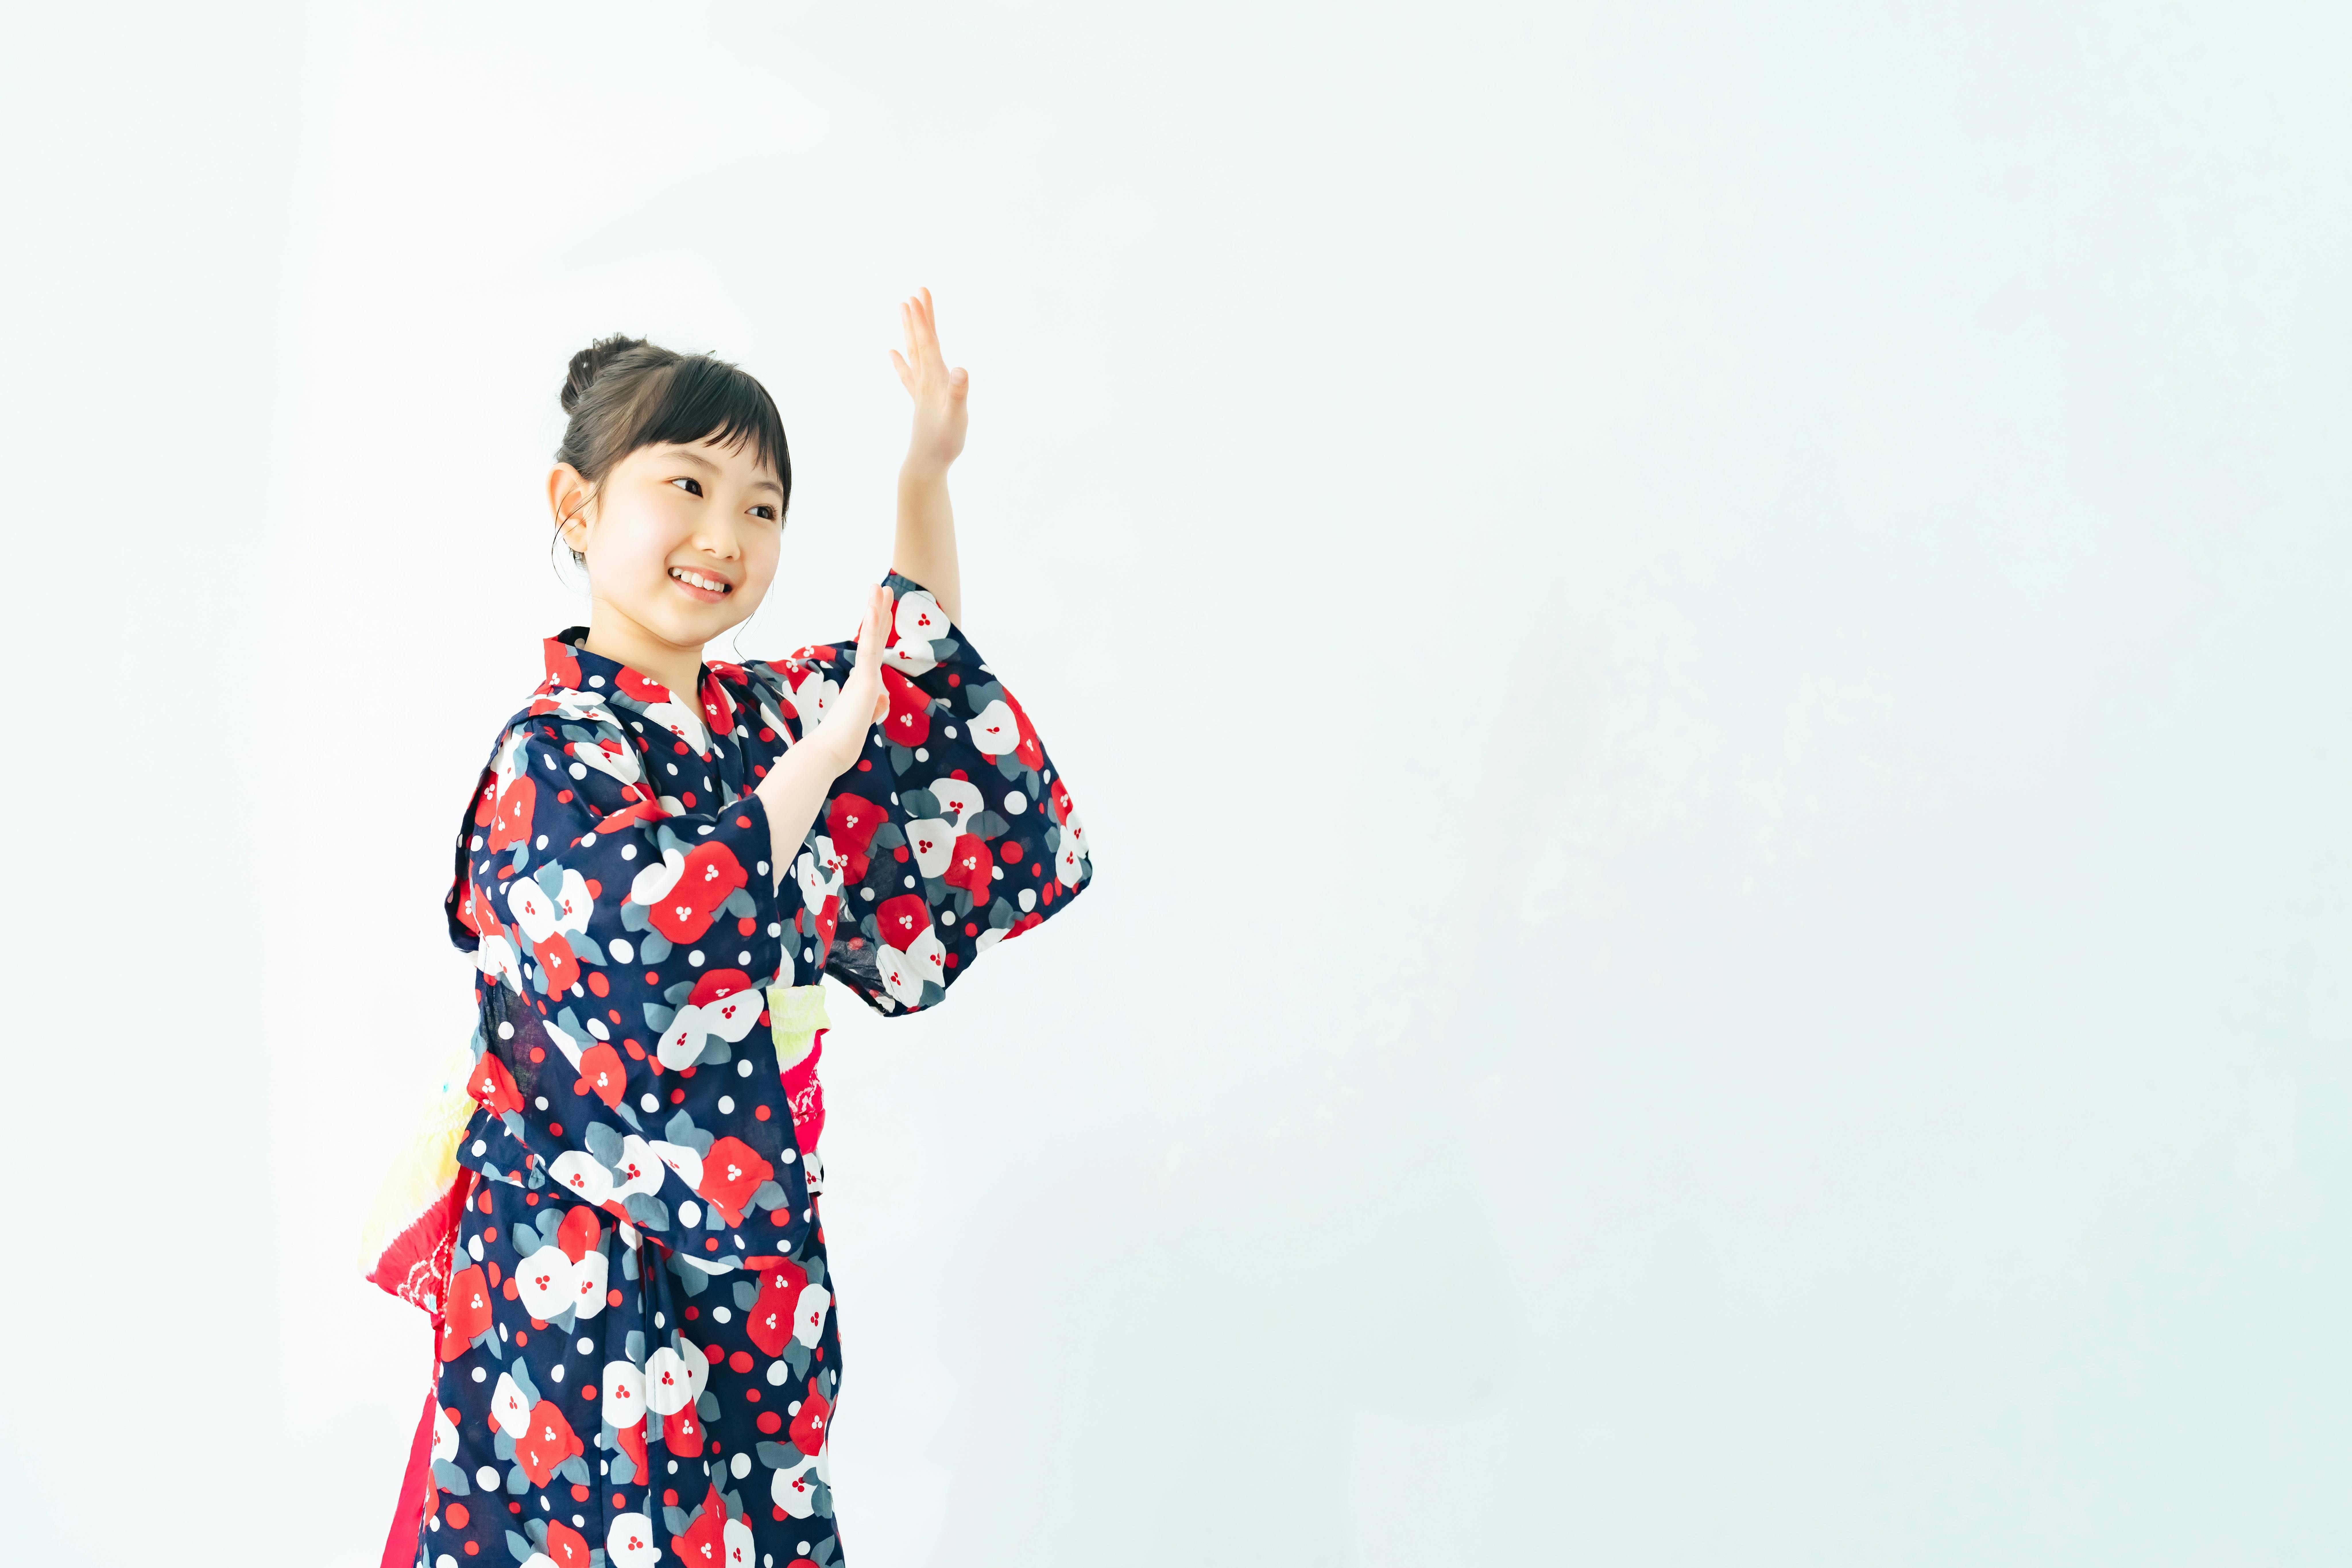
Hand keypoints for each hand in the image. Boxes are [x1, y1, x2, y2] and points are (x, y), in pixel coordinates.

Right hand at [810, 583, 893, 772]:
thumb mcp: (865, 721)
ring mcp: (865, 677)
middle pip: (874, 637)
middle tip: (882, 588)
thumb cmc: (843, 742)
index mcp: (864, 684)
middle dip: (879, 611)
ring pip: (872, 637)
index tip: (881, 610)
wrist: (830, 752)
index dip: (878, 629)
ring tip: (880, 587)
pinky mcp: (865, 680)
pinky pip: (869, 649)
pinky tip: (874, 608)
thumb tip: (880, 701)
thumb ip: (874, 708)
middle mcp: (864, 676)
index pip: (874, 651)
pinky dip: (871, 628)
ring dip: (876, 610)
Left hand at [890, 288, 967, 473]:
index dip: (922, 319)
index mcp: (934, 379)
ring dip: (910, 331)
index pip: (927, 343)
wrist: (926, 464)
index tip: (917, 295)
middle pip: (920, 342)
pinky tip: (892, 352)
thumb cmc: (944, 442)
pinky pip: (909, 375)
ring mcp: (921, 390)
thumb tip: (960, 369)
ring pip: (914, 353)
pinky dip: (901, 362)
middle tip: (916, 292)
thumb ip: (959, 393)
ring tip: (904, 309)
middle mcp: (925, 380)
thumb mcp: (958, 417)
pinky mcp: (920, 401)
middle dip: (919, 316)